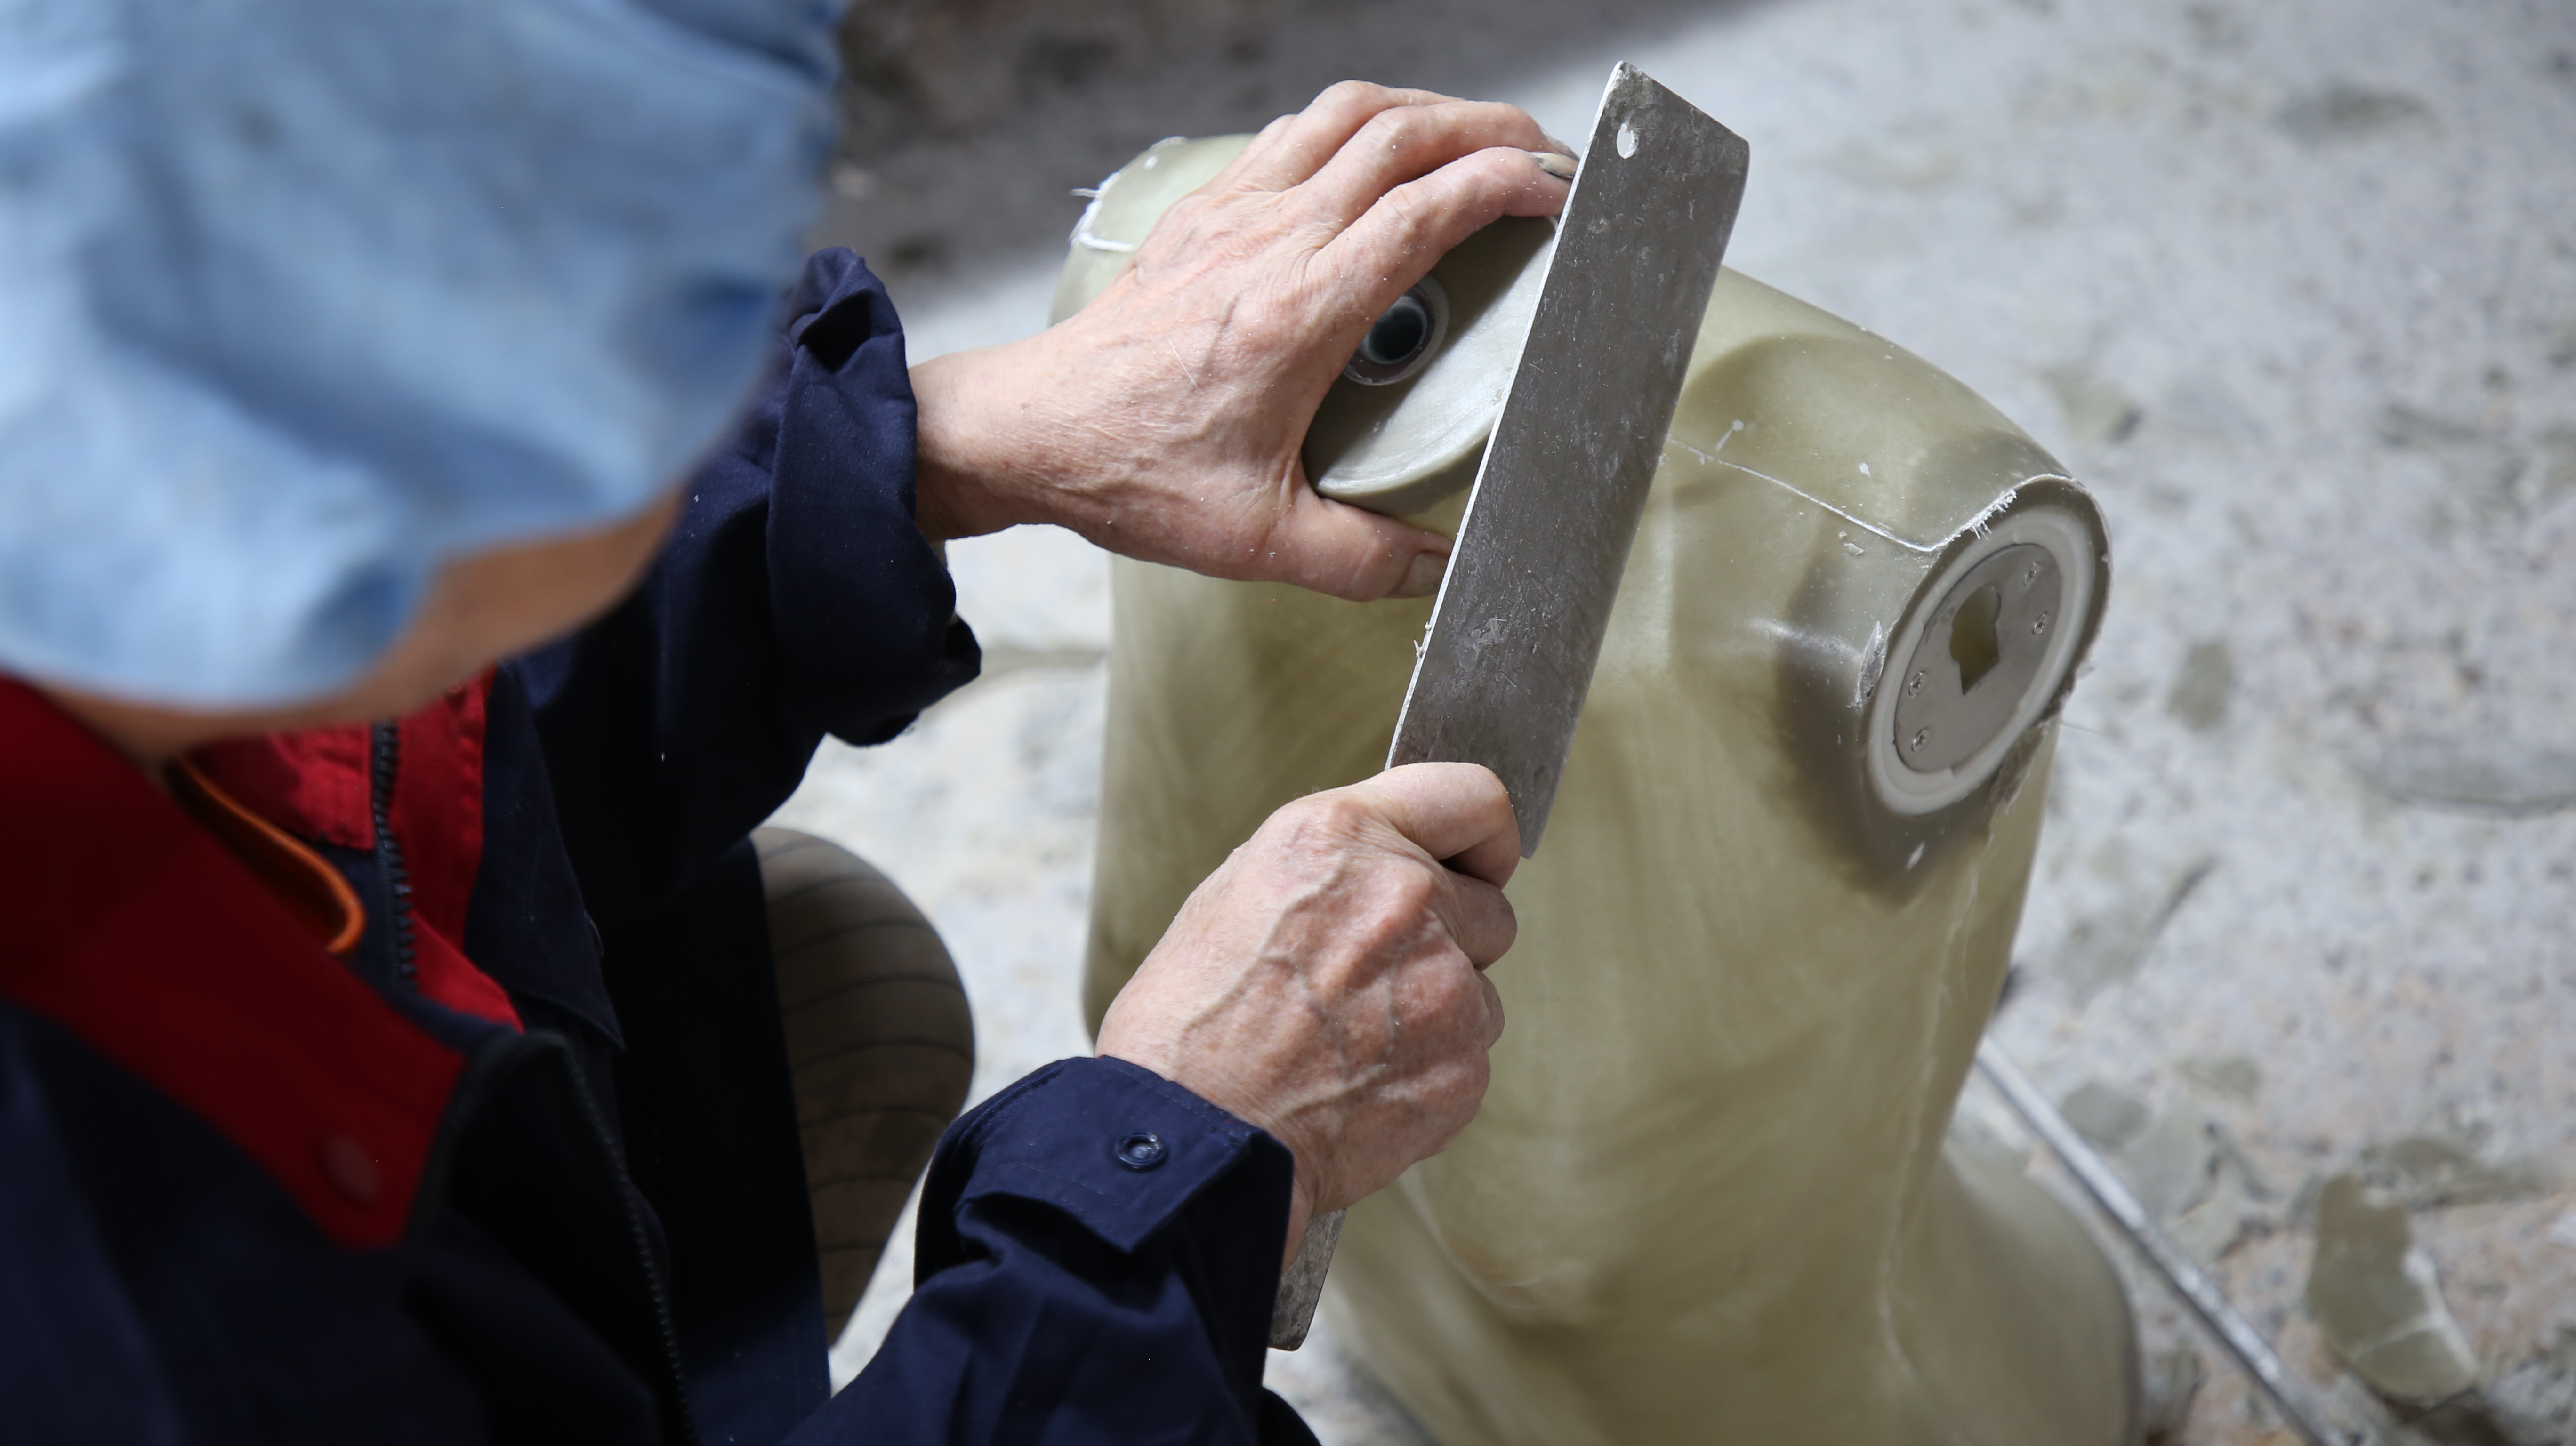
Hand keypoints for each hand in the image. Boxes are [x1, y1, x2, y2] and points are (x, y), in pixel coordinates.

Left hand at [909, 82, 1571, 599]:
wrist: (1029, 433)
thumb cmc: (1131, 474)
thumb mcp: (1256, 540)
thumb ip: (1361, 560)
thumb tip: (1439, 568)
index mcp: (1298, 311)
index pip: (1425, 209)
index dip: (1506, 184)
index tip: (1558, 191)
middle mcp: (1269, 242)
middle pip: (1401, 135)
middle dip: (1491, 128)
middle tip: (1544, 156)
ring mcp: (1232, 214)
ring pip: (1347, 113)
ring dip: (1427, 110)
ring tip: (1478, 137)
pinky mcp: (1204, 214)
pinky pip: (1295, 133)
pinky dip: (1356, 124)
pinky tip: (1378, 155)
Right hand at [1093, 763, 1519, 1266]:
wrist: (1193, 1137)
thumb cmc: (1192, 1021)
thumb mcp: (1238, 893)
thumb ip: (1334, 865)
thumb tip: (1386, 864)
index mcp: (1343, 838)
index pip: (1475, 799)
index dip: (1483, 837)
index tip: (1478, 863)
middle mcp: (1406, 897)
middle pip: (1489, 907)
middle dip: (1450, 938)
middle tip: (1373, 981)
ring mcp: (1446, 984)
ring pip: (1479, 990)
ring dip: (1436, 1011)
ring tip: (1349, 1044)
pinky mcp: (1464, 1065)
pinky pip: (1470, 1056)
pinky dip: (1429, 1070)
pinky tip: (1359, 1085)